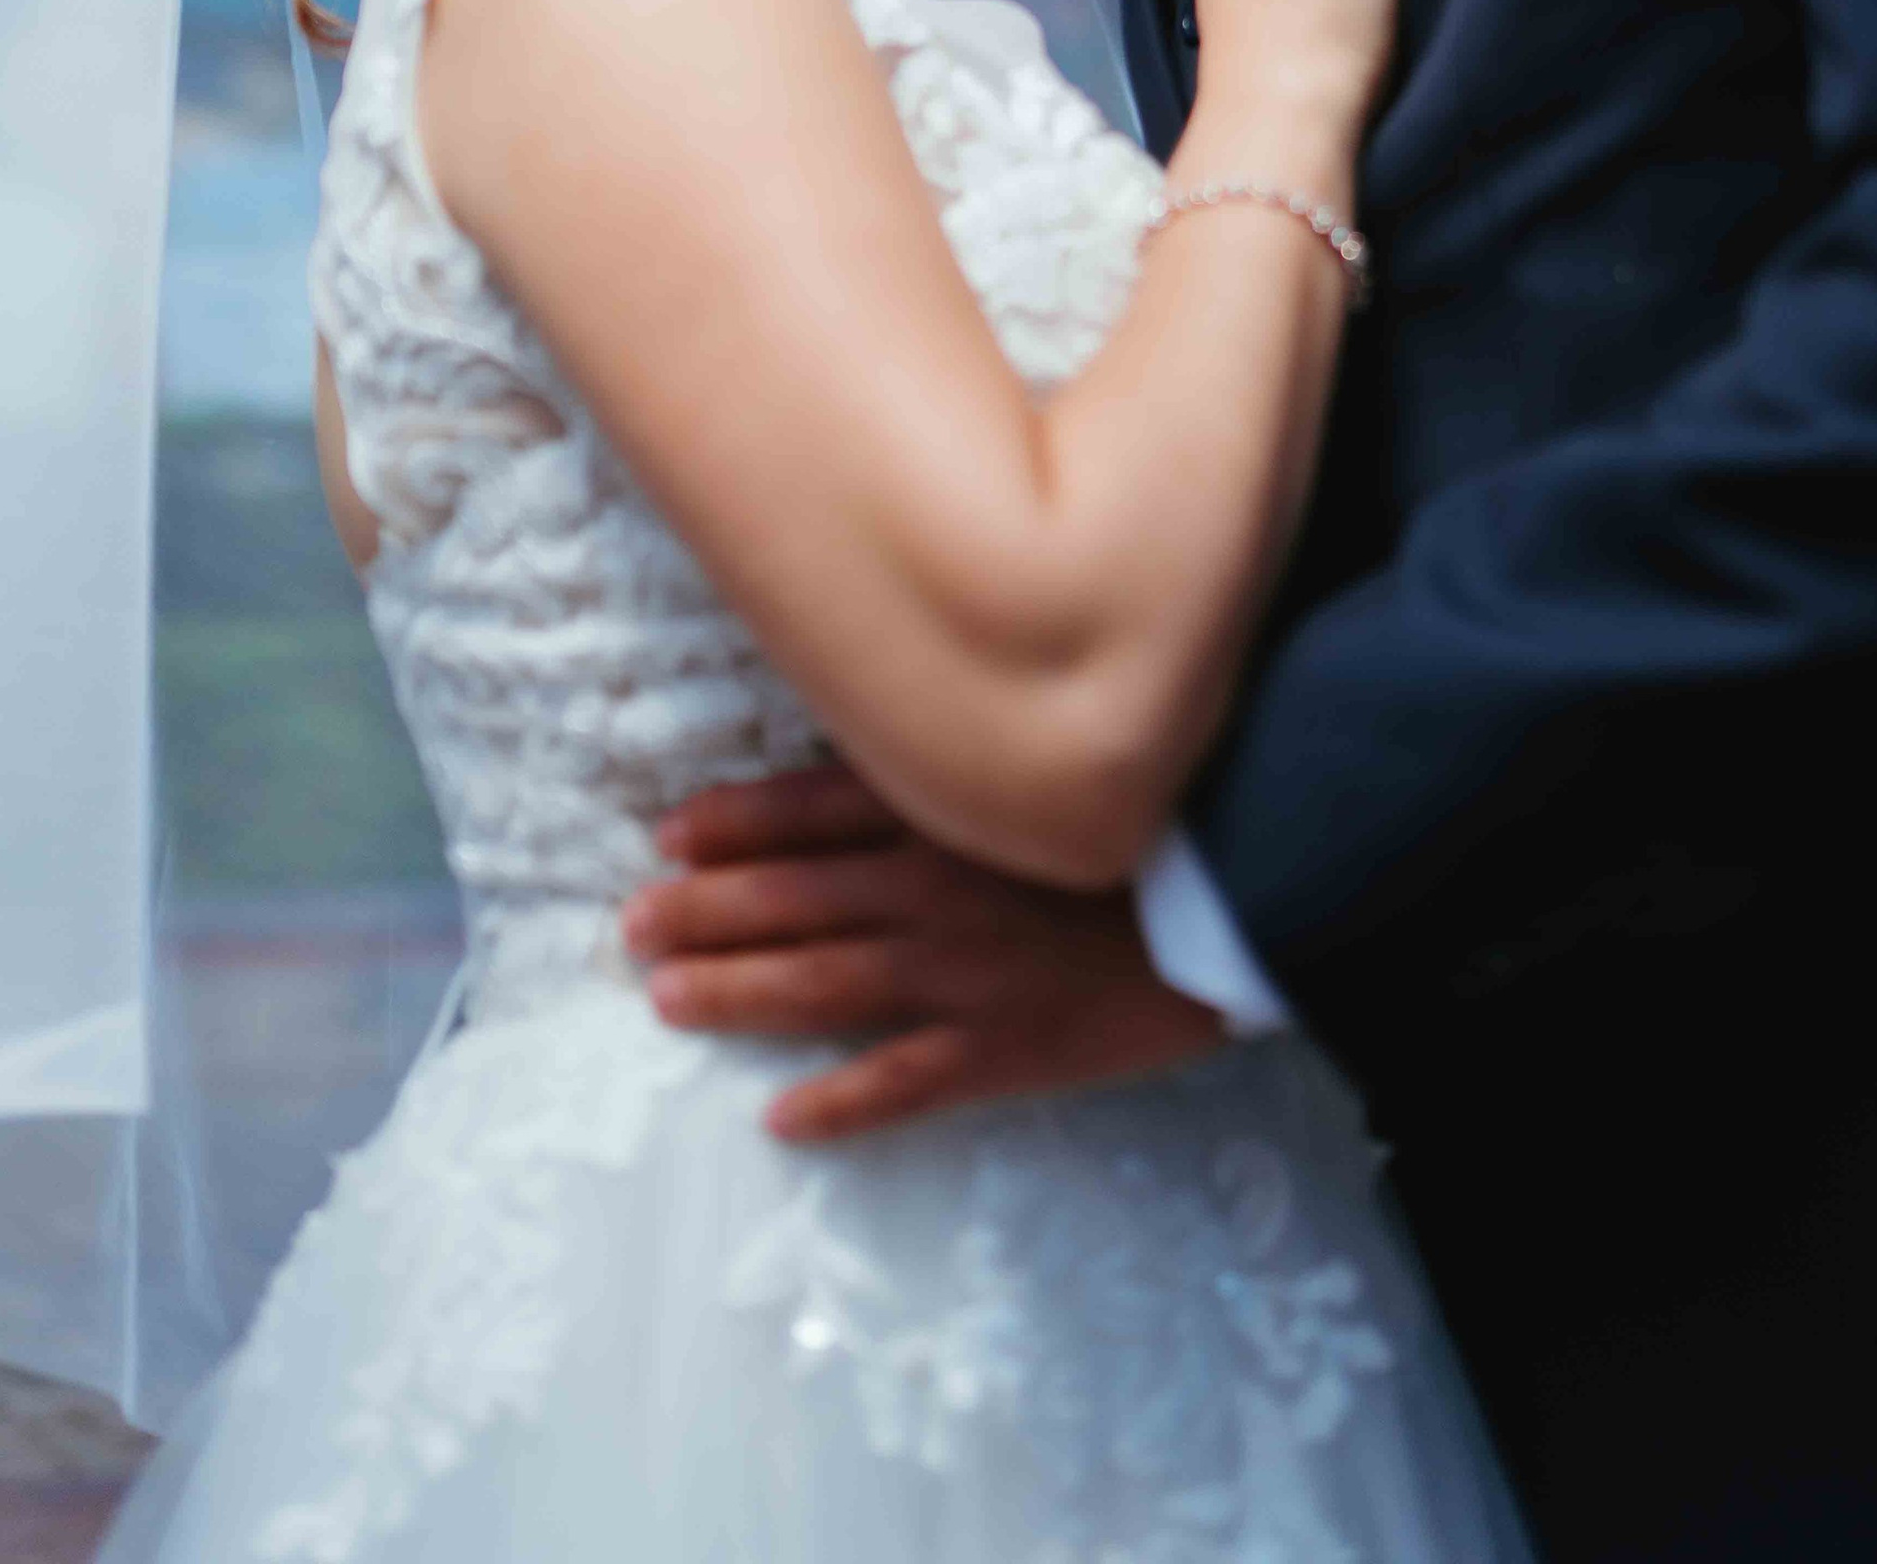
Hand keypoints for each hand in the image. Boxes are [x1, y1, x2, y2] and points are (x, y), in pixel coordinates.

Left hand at [622, 764, 1224, 1140]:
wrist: (1245, 886)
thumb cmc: (1151, 813)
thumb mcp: (1042, 764)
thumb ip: (958, 766)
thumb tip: (874, 757)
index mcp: (944, 808)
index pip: (809, 807)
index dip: (731, 822)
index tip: (668, 834)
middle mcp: (934, 885)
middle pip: (793, 897)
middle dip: (703, 910)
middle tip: (631, 927)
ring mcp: (962, 971)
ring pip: (822, 983)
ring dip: (735, 992)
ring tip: (665, 1000)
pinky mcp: (1004, 1048)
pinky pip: (905, 1082)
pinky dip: (840, 1103)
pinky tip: (783, 1119)